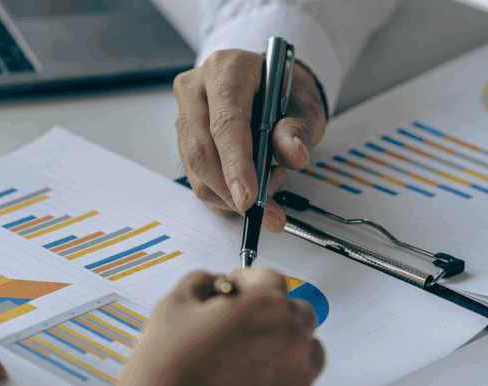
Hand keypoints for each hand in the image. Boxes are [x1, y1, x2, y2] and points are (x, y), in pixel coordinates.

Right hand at [104, 268, 324, 385]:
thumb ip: (199, 284)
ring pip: (304, 354)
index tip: (231, 290)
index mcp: (266, 308)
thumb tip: (209, 285)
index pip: (269, 278)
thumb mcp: (170, 308)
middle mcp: (291, 343)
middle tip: (238, 324)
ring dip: (281, 349)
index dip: (244, 281)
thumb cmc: (163, 378)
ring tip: (243, 360)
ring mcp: (295, 385)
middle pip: (296, 313)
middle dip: (270, 313)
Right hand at [174, 50, 327, 233]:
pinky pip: (197, 179)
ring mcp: (185, 116)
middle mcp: (196, 89)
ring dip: (229, 196)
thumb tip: (294, 154)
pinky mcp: (184, 141)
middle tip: (262, 213)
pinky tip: (250, 190)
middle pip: (202, 150)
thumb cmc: (284, 91)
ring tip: (267, 191)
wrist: (270, 86)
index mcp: (226, 69)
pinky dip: (224, 197)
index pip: (226, 123)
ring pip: (196, 170)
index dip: (236, 165)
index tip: (250, 198)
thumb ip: (297, 128)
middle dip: (230, 191)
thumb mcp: (303, 104)